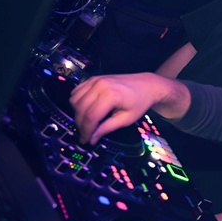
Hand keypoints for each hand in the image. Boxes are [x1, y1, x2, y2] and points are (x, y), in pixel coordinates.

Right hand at [70, 73, 189, 144]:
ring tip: (86, 124)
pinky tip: (84, 111)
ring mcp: (94, 80)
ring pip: (75, 100)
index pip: (91, 116)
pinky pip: (76, 92)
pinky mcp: (92, 79)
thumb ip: (107, 128)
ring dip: (77, 114)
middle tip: (85, 135)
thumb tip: (92, 139)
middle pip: (81, 109)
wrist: (146, 85)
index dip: (86, 131)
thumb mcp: (127, 119)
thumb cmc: (140, 103)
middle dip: (80, 125)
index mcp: (110, 95)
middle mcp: (99, 85)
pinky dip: (76, 103)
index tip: (85, 141)